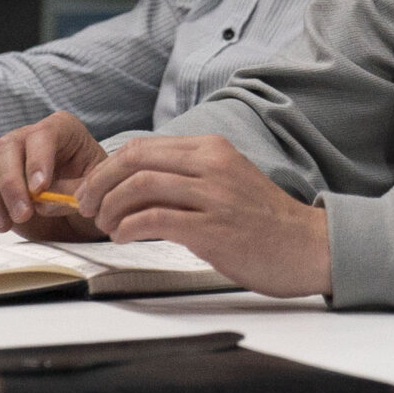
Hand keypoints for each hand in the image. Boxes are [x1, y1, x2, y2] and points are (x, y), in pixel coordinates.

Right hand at [0, 111, 110, 239]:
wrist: (74, 213)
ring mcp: (1, 155)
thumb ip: (73, 192)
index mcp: (61, 130)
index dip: (38, 160)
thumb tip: (42, 200)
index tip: (39, 188)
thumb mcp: (93, 191)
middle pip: (4, 146)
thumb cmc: (88, 194)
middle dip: (10, 184)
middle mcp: (26, 136)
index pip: (42, 135)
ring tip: (4, 225)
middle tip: (22, 214)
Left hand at [75, 135, 332, 297]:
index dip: (107, 167)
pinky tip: (123, 237)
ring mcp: (213, 196)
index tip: (92, 188)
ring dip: (109, 207)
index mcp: (212, 149)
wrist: (308, 246)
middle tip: (86, 206)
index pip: (143, 146)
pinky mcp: (212, 229)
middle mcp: (211, 165)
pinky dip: (127, 227)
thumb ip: (188, 177)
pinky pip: (154, 219)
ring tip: (104, 226)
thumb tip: (136, 186)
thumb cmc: (264, 221)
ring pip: (139, 186)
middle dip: (98, 183)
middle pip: (134, 160)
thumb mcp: (227, 182)